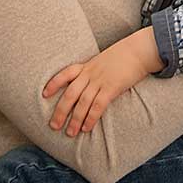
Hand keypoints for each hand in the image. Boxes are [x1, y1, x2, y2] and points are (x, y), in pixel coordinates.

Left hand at [42, 29, 162, 135]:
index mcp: (87, 66)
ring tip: (70, 132)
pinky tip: (87, 128)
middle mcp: (90, 74)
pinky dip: (90, 118)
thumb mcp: (104, 60)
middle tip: (54, 126)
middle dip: (60, 111)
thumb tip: (90, 84)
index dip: (53, 84)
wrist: (139, 50)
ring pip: (82, 103)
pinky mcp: (111, 87)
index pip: (65, 74)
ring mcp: (100, 80)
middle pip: (70, 94)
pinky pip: (98, 105)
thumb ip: (95, 71)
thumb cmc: (124, 56)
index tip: (44, 94)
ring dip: (75, 119)